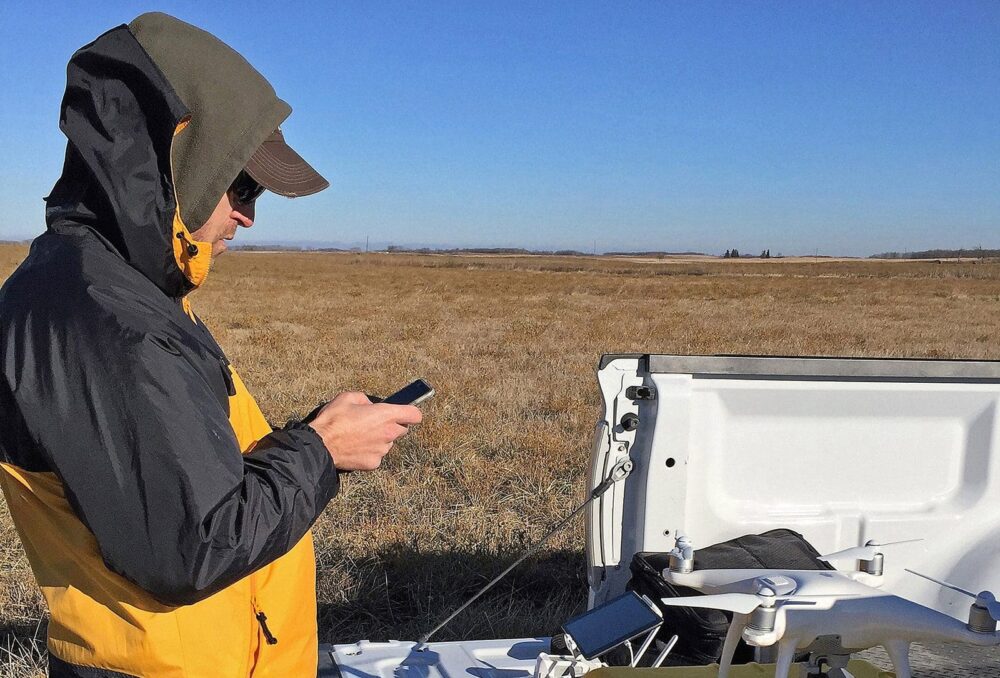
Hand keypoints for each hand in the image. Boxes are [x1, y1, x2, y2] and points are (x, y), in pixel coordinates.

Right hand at [307, 391, 421, 470]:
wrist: (321, 446)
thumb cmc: (334, 420)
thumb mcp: (348, 398)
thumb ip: (366, 400)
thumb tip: (370, 405)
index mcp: (385, 415)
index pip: (414, 415)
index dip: (411, 413)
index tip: (406, 413)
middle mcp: (388, 433)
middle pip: (402, 430)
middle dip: (393, 426)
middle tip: (375, 424)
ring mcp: (382, 450)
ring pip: (388, 443)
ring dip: (380, 439)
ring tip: (361, 436)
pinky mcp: (374, 463)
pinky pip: (377, 455)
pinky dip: (370, 452)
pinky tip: (356, 448)